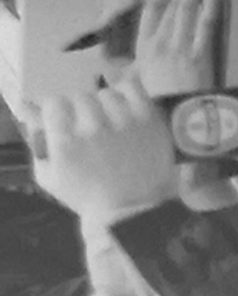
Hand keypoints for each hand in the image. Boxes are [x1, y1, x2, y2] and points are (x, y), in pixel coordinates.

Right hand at [31, 72, 176, 221]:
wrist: (132, 208)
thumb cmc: (88, 196)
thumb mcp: (49, 176)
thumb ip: (37, 143)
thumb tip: (30, 112)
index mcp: (66, 140)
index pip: (54, 102)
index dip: (58, 110)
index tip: (64, 120)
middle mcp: (93, 126)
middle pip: (80, 96)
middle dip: (81, 109)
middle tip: (88, 124)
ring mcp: (123, 121)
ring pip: (106, 93)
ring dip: (104, 104)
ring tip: (110, 120)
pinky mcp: (148, 119)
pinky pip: (132, 87)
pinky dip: (127, 92)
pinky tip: (125, 106)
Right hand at [135, 0, 224, 99]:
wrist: (173, 123)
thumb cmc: (156, 108)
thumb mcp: (135, 87)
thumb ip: (133, 71)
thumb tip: (134, 65)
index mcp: (143, 50)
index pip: (150, 15)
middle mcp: (160, 44)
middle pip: (172, 8)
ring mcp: (181, 48)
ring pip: (188, 10)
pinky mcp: (201, 55)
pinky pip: (206, 22)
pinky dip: (212, 3)